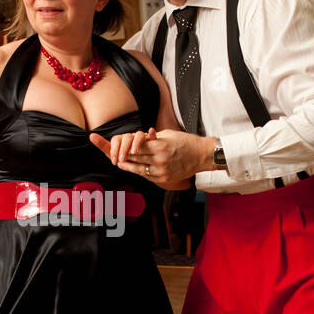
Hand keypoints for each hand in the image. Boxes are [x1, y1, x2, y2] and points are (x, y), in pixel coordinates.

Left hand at [90, 128, 209, 184]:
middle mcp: (159, 160)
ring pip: (137, 169)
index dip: (124, 146)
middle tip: (111, 154)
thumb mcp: (168, 134)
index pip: (136, 147)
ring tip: (118, 162)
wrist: (202, 156)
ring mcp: (161, 171)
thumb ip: (152, 138)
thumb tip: (140, 138)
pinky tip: (131, 168)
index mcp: (159, 146)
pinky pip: (146, 175)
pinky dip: (137, 171)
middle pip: (134, 158)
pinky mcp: (164, 179)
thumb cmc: (186, 142)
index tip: (115, 144)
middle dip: (122, 155)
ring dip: (127, 165)